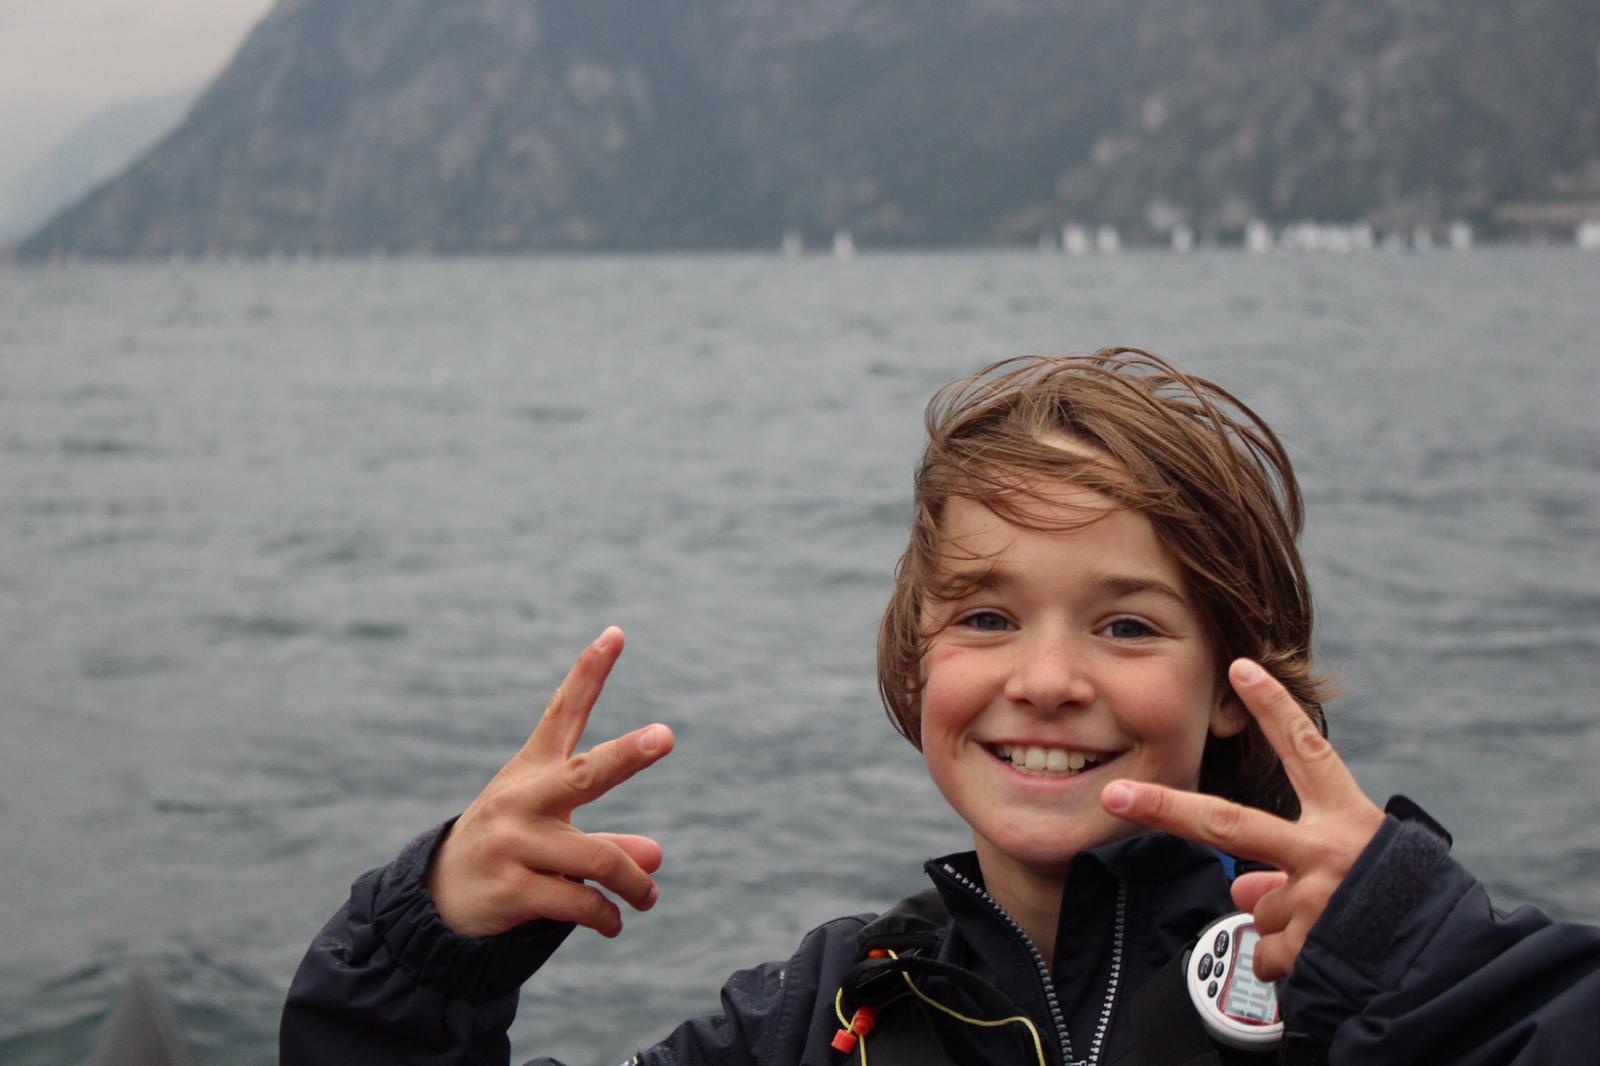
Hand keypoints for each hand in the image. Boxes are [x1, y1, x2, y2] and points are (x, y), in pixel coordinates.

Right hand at [426, 626, 674, 938]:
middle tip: (666, 735)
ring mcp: (515, 844)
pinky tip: (615, 922)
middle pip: (584, 774)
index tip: (617, 633)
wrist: (437, 900)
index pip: (563, 712)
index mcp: (532, 770)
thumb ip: (608, 840)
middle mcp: (523, 799)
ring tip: (649, 896)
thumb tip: (656, 857)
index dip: (590, 672)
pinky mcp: (512, 889)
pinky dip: (606, 915)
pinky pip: (579, 901)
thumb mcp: (554, 833)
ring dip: (635, 882)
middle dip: (628, 754)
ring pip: (599, 858)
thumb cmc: (512, 849)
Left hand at [1099, 659, 1384, 980]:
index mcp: (1347, 819)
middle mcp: (1328, 851)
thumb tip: (1240, 890)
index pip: (1307, 751)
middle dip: (1164, 808)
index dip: (1274, 709)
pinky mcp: (1312, 945)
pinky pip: (1268, 953)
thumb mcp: (1357, 867)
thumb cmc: (1404, 907)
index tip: (1241, 666)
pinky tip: (1325, 961)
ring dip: (1285, 924)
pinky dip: (1289, 963)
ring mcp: (1317, 898)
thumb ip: (1292, 866)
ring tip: (1331, 932)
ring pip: (1258, 905)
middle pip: (1227, 824)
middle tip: (1114, 795)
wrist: (1451, 971)